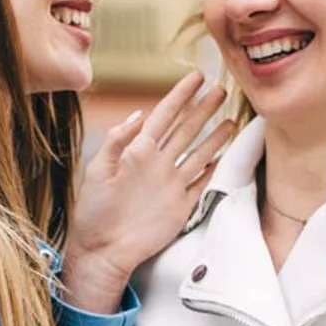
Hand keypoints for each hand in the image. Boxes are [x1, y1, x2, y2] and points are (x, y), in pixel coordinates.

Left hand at [62, 71, 237, 312]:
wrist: (103, 249)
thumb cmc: (94, 212)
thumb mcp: (99, 171)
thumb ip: (117, 141)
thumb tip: (139, 114)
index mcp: (138, 151)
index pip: (165, 115)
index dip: (181, 95)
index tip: (197, 76)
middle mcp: (158, 164)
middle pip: (187, 129)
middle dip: (204, 109)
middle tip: (222, 89)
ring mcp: (171, 184)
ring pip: (200, 153)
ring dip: (216, 136)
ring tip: (232, 118)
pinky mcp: (180, 206)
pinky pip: (202, 183)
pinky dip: (215, 170)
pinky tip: (225, 157)